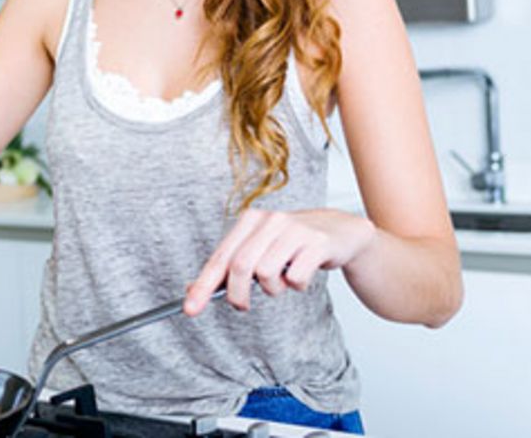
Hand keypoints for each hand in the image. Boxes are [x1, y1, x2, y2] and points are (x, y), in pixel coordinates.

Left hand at [184, 208, 375, 315]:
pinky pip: (295, 278)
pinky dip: (296, 286)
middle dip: (237, 295)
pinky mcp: (317, 243)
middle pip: (240, 267)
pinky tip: (303, 276)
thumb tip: (192, 290)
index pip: (220, 257)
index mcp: (250, 220)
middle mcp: (270, 221)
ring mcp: (295, 230)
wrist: (340, 232)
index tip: (190, 309)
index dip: (203, 285)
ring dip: (273, 289)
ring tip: (282, 281)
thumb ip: (228, 268)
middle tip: (242, 306)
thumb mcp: (259, 250)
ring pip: (267, 274)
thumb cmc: (293, 244)